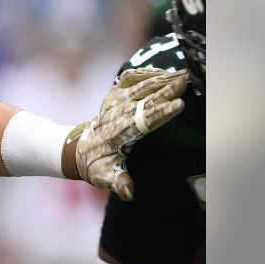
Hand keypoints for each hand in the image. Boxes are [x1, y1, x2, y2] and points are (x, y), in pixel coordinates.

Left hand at [63, 67, 187, 200]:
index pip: (143, 121)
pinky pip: (128, 78)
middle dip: (166, 89)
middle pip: (145, 99)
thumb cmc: (97, 165)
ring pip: (139, 85)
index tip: (179, 105)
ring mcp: (114, 101)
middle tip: (186, 80)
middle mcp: (116, 114)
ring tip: (181, 73)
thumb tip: (129, 192)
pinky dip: (145, 73)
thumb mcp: (105, 177)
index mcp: (119, 133)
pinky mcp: (113, 94)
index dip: (161, 113)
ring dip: (160, 78)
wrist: (78, 149)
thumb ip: (118, 183)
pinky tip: (162, 71)